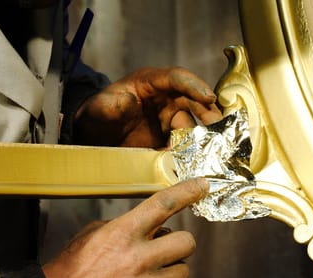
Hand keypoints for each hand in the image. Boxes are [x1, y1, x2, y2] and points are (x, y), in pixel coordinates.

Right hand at [42, 178, 207, 277]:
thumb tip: (151, 227)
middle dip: (178, 245)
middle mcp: (139, 257)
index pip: (164, 204)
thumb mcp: (94, 233)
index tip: (201, 186)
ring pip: (184, 271)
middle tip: (164, 250)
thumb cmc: (73, 269)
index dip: (187, 191)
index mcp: (124, 232)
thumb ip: (126, 226)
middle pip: (187, 242)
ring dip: (171, 271)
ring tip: (150, 275)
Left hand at [73, 67, 221, 147]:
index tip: (209, 98)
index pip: (178, 78)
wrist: (93, 137)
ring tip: (210, 151)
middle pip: (193, 102)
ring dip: (202, 138)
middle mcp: (166, 99)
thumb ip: (113, 105)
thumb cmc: (97, 114)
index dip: (195, 86)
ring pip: (192, 126)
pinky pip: (185, 145)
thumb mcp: (101, 108)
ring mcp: (169, 119)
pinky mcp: (169, 139)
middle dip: (208, 114)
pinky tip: (196, 163)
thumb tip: (128, 101)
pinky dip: (192, 154)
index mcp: (151, 82)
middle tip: (220, 129)